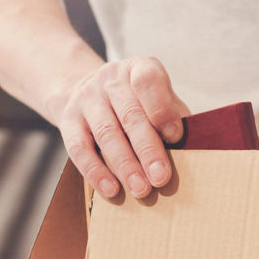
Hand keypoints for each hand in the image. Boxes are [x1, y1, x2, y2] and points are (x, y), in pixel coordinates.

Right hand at [49, 57, 189, 199]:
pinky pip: (79, 148)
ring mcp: (87, 97)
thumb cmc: (134, 101)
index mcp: (139, 69)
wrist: (83, 88)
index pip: (148, 80)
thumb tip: (190, 150)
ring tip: (140, 189)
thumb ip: (172, 116)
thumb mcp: (156, 97)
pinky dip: (96, 171)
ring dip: (125, 165)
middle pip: (130, 115)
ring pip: (107, 133)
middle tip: (161, 177)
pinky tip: (111, 189)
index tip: (174, 136)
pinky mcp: (68, 118)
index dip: (162, 109)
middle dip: (148, 149)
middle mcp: (111, 79)